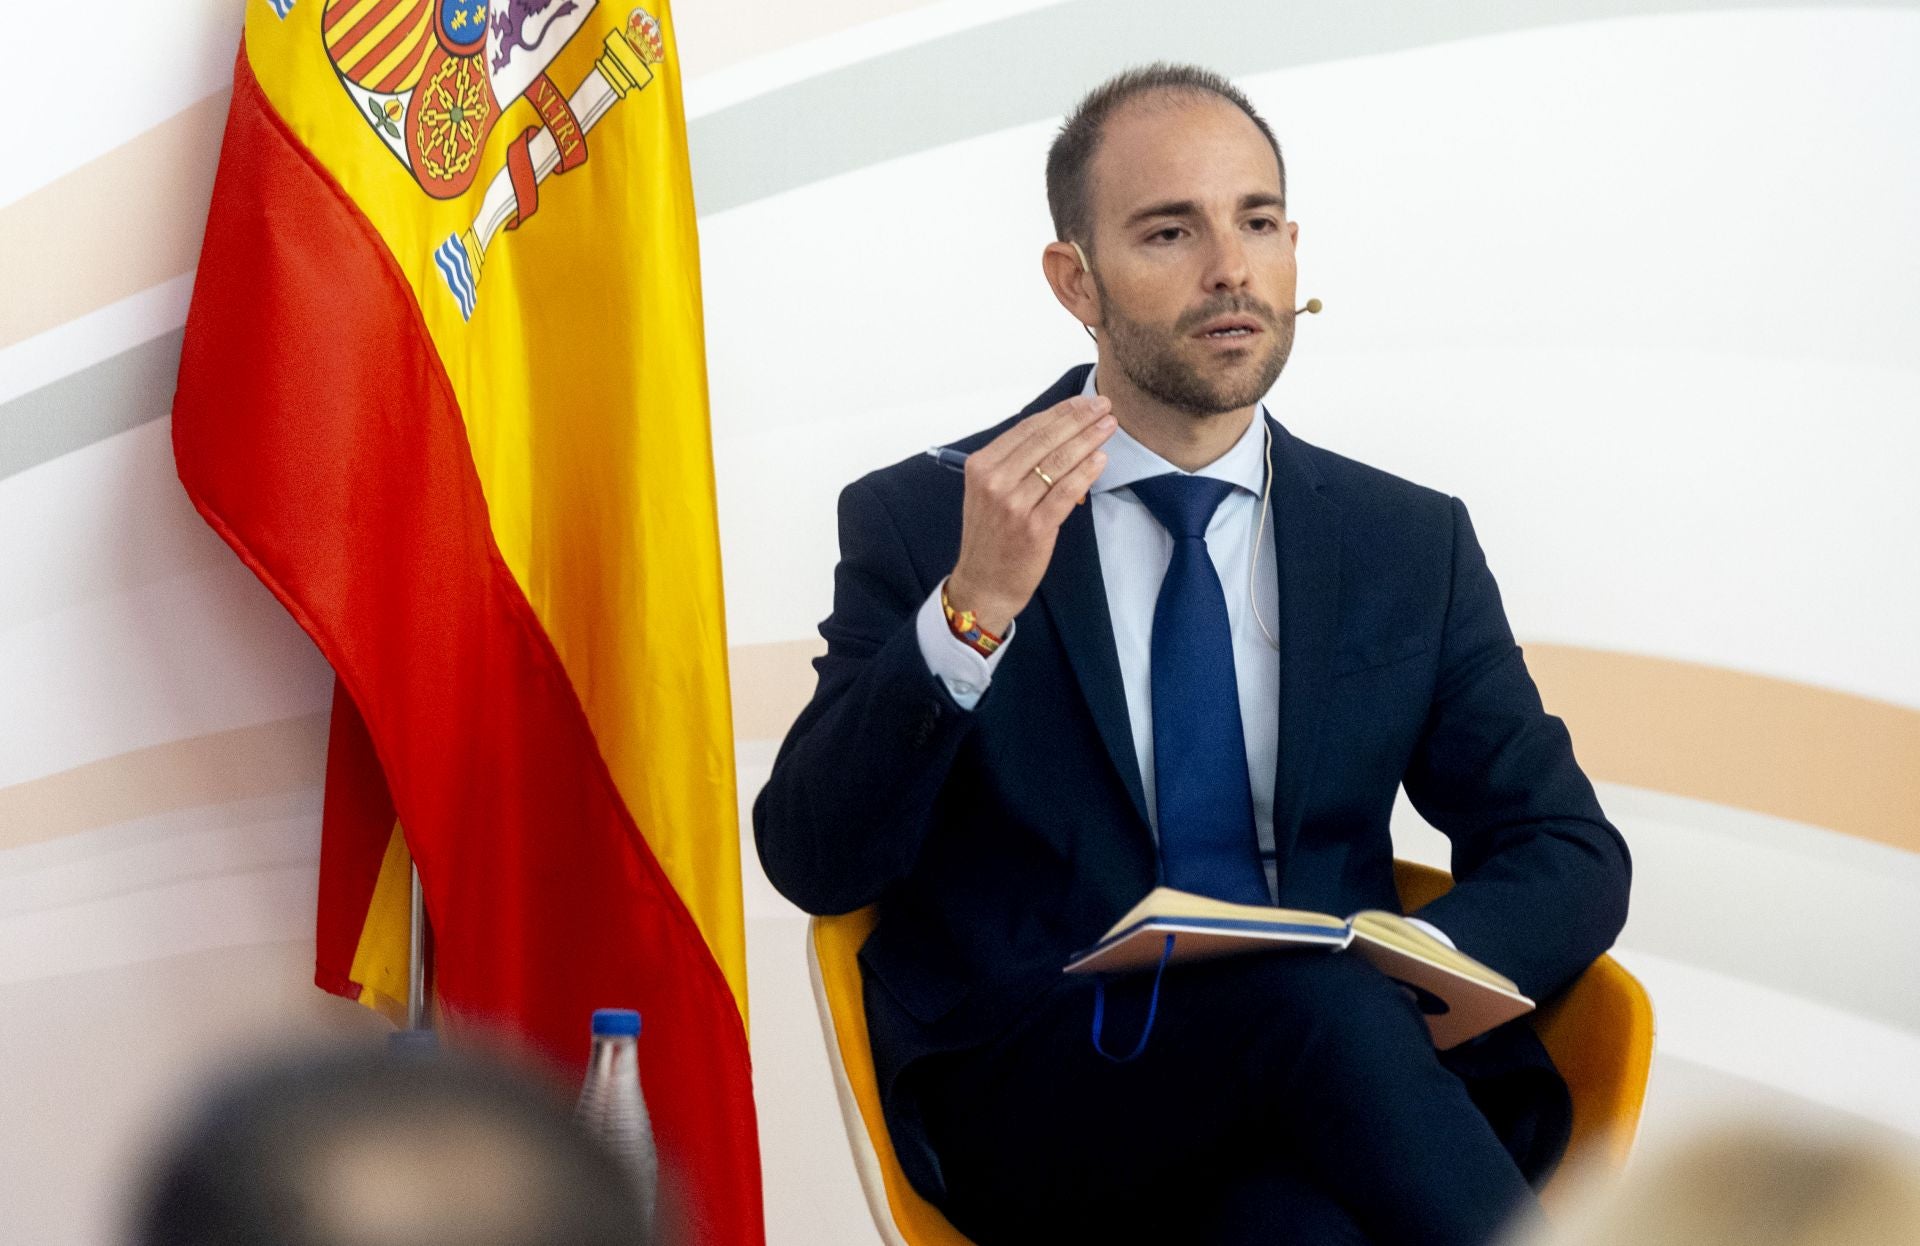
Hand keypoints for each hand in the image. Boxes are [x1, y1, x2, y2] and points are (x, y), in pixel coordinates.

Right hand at [946, 395, 1114, 633]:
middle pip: (1045, 440)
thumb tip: (1055, 431)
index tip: (1084, 402)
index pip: (1027, 429)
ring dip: (1088, 440)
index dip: (1060, 412)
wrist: (984, 583)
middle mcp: (994, 482)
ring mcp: (1014, 505)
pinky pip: (1066, 492)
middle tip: (1104, 407)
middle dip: (1079, 419)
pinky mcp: (1034, 528)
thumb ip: (1013, 463)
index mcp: (981, 467)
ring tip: (1108, 426)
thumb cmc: (991, 536)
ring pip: (1058, 462)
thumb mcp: (988, 492)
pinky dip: (1086, 472)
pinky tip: (1101, 459)